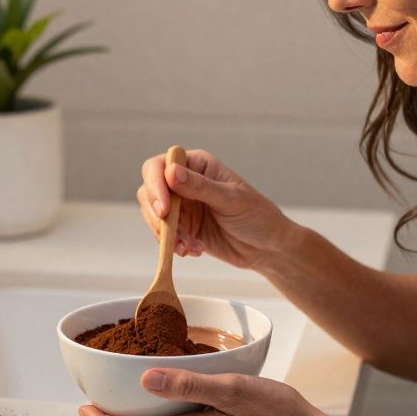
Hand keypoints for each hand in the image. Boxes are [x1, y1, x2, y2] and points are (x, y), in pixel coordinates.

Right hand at [136, 149, 292, 269]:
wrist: (267, 246)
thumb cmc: (257, 215)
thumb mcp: (231, 199)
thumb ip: (200, 187)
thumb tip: (170, 172)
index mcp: (197, 165)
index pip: (160, 166)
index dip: (155, 185)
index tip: (164, 210)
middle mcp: (185, 182)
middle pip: (149, 191)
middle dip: (157, 216)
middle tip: (172, 235)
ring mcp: (182, 206)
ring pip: (154, 216)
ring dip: (166, 234)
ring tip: (188, 248)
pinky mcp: (183, 227)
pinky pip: (165, 235)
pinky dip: (174, 245)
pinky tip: (194, 250)